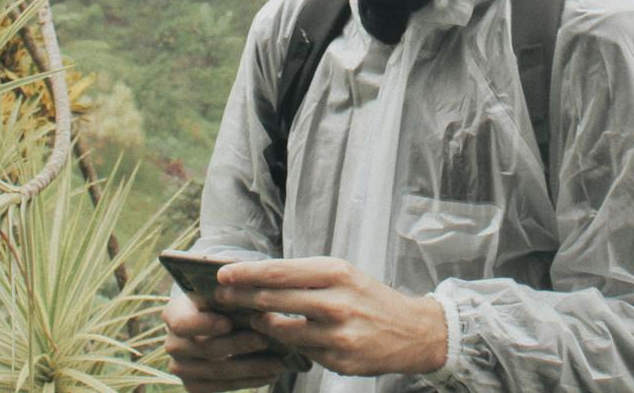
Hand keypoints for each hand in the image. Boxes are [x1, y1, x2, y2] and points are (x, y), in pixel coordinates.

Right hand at [164, 289, 291, 391]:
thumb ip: (231, 287)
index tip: (228, 323)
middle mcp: (174, 344)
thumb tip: (250, 287)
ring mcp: (182, 368)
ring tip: (278, 361)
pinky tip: (270, 373)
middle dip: (238, 345)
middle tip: (265, 340)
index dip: (205, 325)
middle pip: (206, 349)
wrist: (215, 318)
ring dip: (251, 367)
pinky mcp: (195, 385)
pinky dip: (249, 381)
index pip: (182, 323)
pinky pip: (223, 387)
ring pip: (218, 372)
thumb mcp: (223, 286)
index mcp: (174, 313)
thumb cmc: (222, 297)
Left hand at [216, 256, 446, 377]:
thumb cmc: (369, 298)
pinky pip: (300, 351)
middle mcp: (335, 302)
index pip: (279, 272)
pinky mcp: (339, 361)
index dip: (247, 274)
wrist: (412, 331)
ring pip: (281, 330)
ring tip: (251, 319)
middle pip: (274, 300)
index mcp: (336, 273)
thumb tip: (260, 279)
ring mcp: (337, 335)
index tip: (223, 274)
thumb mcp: (342, 274)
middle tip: (222, 297)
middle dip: (242, 298)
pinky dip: (286, 344)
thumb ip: (305, 277)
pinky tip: (279, 338)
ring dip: (260, 325)